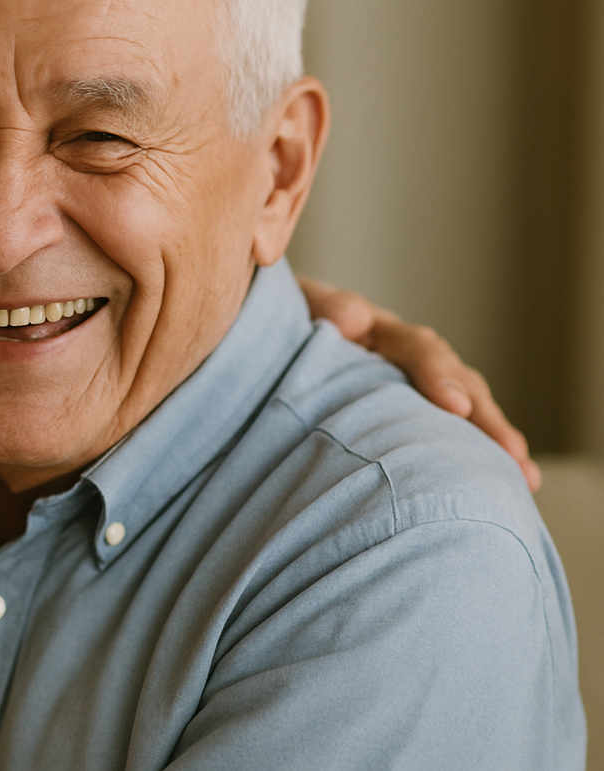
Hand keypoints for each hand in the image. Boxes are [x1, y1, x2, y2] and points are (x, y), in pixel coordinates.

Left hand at [297, 275, 537, 490]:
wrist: (267, 334)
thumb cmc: (278, 323)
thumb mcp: (293, 307)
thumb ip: (320, 307)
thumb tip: (353, 320)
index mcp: (374, 329)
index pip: (418, 349)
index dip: (438, 375)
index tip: (455, 406)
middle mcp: (401, 356)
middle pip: (456, 381)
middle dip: (486, 420)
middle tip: (512, 456)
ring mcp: (405, 383)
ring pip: (461, 406)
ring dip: (491, 440)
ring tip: (523, 478)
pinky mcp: (400, 411)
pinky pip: (442, 429)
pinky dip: (468, 452)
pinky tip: (498, 483)